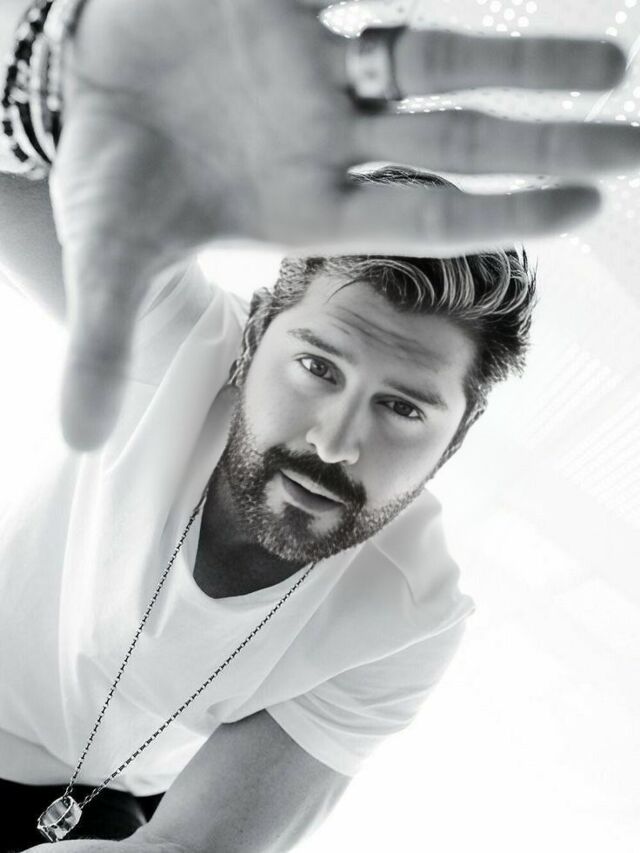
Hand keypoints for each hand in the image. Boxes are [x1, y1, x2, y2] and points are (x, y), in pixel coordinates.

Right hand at [50, 0, 637, 448]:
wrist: (85, 82)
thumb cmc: (110, 169)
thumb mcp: (106, 258)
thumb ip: (103, 345)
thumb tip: (74, 444)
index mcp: (304, 207)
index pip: (423, 216)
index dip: (501, 214)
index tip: (586, 206)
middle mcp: (330, 141)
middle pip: (456, 147)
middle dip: (542, 146)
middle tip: (636, 151)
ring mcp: (320, 70)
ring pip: (441, 65)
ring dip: (523, 67)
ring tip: (612, 71)